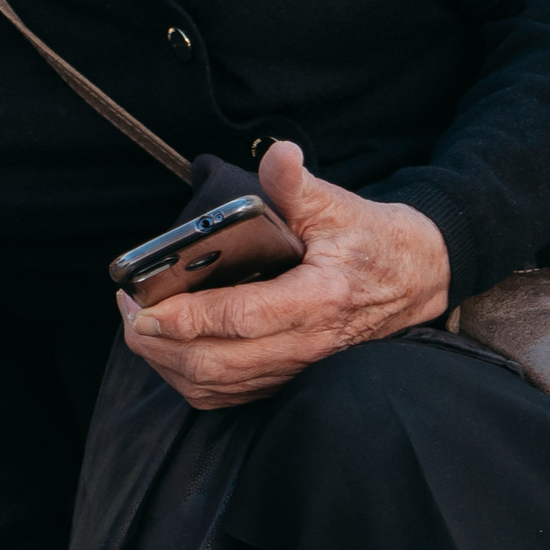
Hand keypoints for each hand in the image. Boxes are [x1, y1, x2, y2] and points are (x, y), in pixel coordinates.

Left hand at [117, 140, 449, 410]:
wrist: (421, 279)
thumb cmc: (377, 242)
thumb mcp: (342, 205)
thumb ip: (299, 186)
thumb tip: (277, 154)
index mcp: (319, 299)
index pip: (240, 318)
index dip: (186, 317)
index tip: (143, 305)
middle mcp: (309, 344)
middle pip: (217, 362)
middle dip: (160, 343)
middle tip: (129, 311)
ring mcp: (300, 368)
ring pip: (218, 385)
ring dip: (169, 364)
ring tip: (141, 328)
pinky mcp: (293, 378)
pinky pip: (232, 394)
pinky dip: (192, 380)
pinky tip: (171, 353)